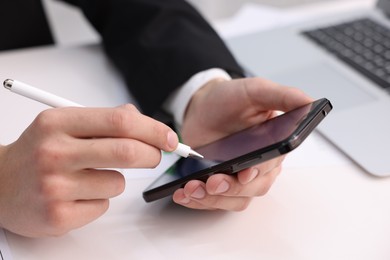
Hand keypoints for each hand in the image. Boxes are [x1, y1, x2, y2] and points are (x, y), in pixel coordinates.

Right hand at [0, 104, 178, 236]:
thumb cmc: (38, 151)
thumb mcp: (63, 124)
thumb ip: (103, 120)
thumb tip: (144, 122)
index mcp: (58, 123)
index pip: (120, 121)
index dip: (152, 129)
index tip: (169, 137)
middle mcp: (54, 152)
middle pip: (127, 151)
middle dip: (152, 154)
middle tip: (155, 156)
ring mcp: (54, 186)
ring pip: (118, 182)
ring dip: (115, 179)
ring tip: (89, 176)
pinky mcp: (57, 215)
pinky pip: (103, 204)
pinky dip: (99, 198)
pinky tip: (76, 194)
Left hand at [173, 77, 312, 210]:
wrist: (202, 106)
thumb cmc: (229, 99)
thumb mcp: (255, 90)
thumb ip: (281, 96)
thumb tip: (309, 102)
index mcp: (274, 146)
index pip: (271, 165)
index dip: (258, 172)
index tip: (244, 172)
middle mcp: (260, 166)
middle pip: (253, 188)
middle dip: (231, 188)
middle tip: (212, 181)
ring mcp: (238, 177)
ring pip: (234, 199)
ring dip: (213, 198)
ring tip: (191, 189)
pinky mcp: (219, 183)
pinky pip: (214, 201)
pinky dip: (199, 201)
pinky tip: (184, 194)